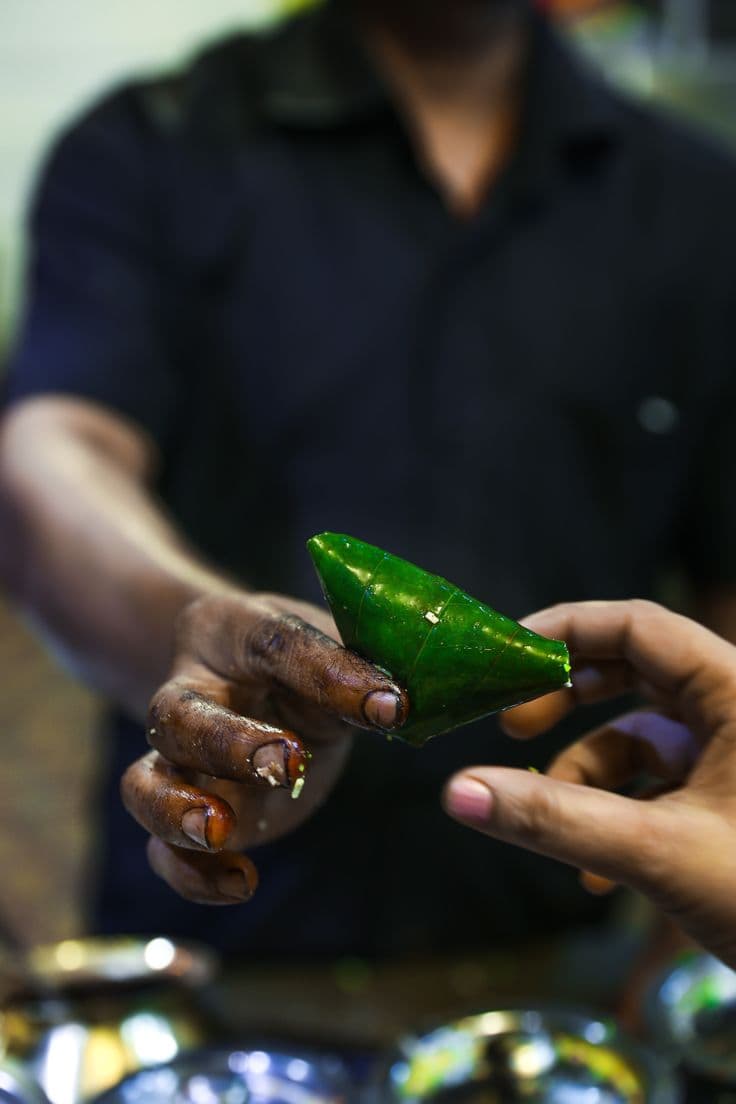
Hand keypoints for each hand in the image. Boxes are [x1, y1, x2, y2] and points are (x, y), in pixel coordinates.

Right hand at [121, 590, 407, 903]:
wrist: (267, 688)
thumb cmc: (306, 661)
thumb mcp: (339, 645)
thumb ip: (361, 665)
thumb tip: (395, 702)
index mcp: (231, 630)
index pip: (272, 641)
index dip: (326, 672)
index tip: (388, 705)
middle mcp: (190, 692)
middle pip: (178, 715)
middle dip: (227, 743)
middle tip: (287, 764)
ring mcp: (182, 759)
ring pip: (143, 784)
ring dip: (174, 810)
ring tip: (218, 832)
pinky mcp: (192, 813)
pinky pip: (162, 851)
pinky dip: (192, 875)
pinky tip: (242, 883)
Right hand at [443, 599, 735, 966]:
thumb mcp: (658, 850)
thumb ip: (554, 818)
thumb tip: (456, 791)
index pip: (638, 624)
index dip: (565, 630)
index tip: (503, 658)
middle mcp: (734, 708)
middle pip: (633, 673)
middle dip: (568, 703)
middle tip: (512, 726)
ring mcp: (732, 755)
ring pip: (641, 739)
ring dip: (590, 784)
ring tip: (566, 842)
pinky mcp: (729, 797)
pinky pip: (661, 785)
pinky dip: (622, 817)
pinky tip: (602, 878)